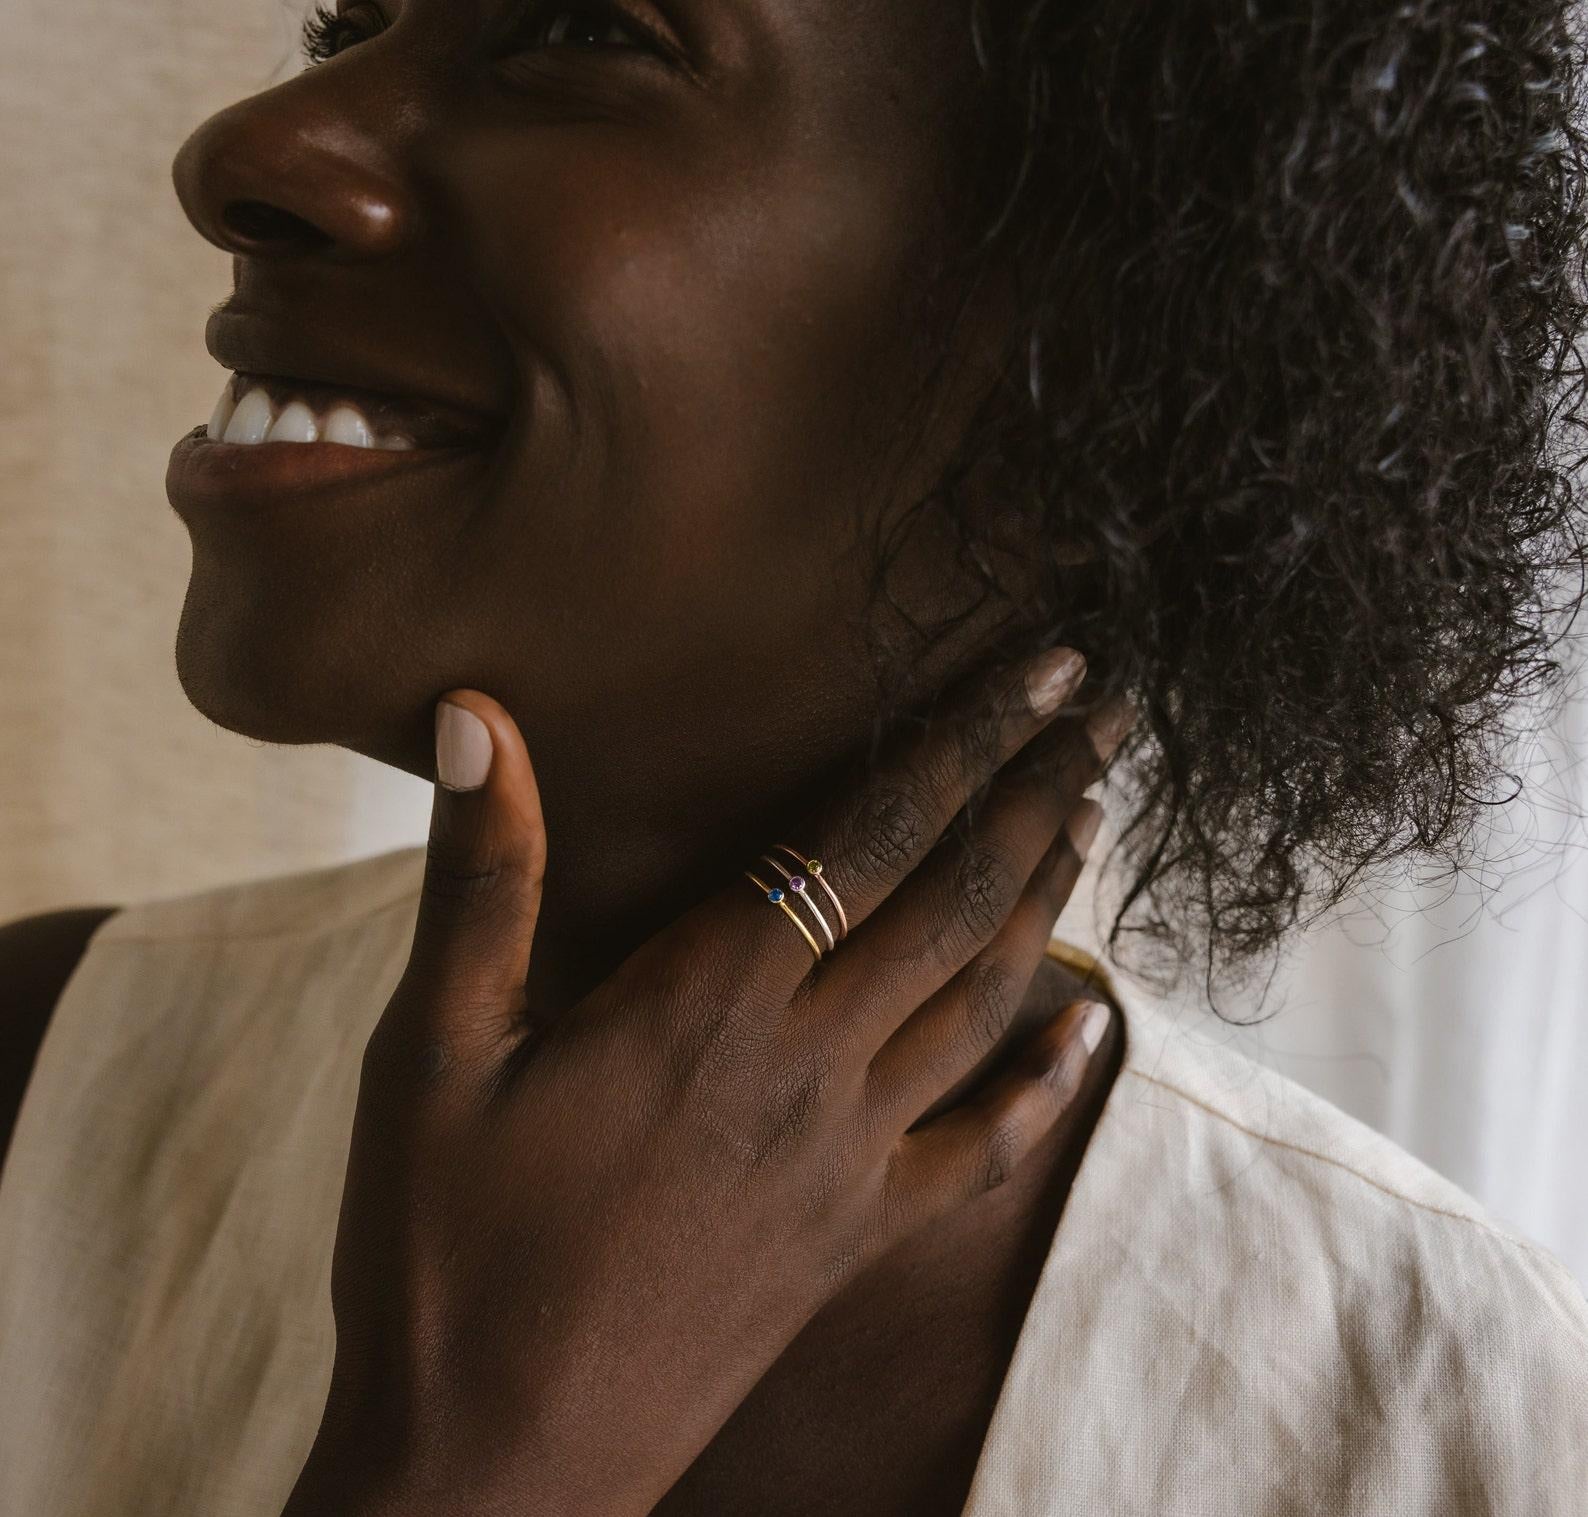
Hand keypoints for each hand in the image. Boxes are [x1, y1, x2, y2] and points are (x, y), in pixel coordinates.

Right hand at [284, 648, 1128, 1516]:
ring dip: (1047, 898)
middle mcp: (807, 1067)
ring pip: (983, 1000)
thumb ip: (480, 877)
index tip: (1038, 665)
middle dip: (1036, 789)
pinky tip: (1089, 1027)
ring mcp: (848, 1160)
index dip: (959, 736)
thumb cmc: (444, 1252)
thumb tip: (477, 713)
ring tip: (1093, 814)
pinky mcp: (857, 1239)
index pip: (866, 832)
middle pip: (954, 898)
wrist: (495, 1467)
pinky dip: (1043, 1080)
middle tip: (1107, 707)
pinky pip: (982, 1149)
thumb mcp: (428, 1054)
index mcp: (708, 1000)